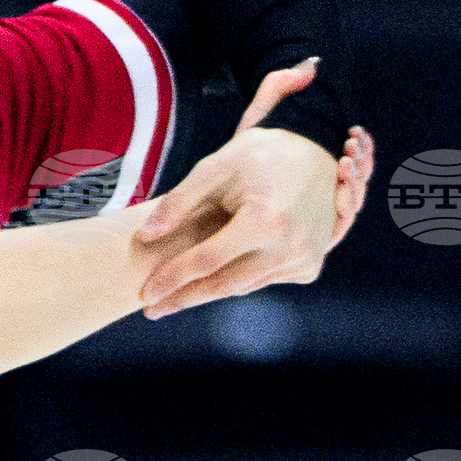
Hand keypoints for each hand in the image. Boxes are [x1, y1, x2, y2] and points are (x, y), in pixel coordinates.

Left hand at [129, 59, 374, 313]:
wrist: (316, 150)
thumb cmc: (260, 156)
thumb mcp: (217, 165)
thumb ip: (178, 201)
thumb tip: (143, 236)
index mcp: (264, 220)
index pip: (205, 261)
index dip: (171, 278)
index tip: (145, 294)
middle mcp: (288, 246)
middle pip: (222, 285)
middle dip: (182, 298)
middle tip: (151, 309)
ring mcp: (303, 259)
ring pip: (241, 288)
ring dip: (208, 291)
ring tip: (177, 293)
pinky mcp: (309, 266)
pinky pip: (262, 281)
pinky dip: (239, 279)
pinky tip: (219, 274)